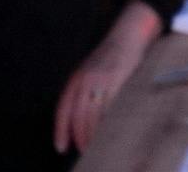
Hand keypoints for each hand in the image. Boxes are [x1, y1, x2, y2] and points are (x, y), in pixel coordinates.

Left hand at [54, 1, 158, 153]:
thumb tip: (75, 120)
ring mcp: (100, 80)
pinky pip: (109, 108)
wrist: (126, 37)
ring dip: (93, 134)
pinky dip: (107, 122)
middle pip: (78, 116)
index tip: (61, 147)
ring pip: (93, 115)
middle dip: (79, 136)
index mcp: (75, 79)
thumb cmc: (108, 58)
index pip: (63, 110)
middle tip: (83, 150)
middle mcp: (84, 80)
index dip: (60, 131)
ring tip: (95, 146)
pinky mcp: (116, 80)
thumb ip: (80, 92)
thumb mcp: (88, 72)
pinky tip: (108, 130)